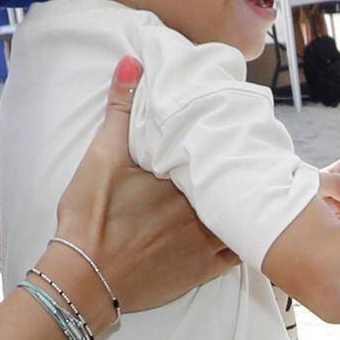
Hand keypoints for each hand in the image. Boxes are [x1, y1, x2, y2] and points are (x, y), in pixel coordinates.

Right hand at [50, 56, 236, 314]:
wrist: (84, 278)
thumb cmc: (89, 216)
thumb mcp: (100, 156)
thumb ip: (119, 109)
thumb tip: (131, 61)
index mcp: (181, 177)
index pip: (219, 154)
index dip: (229, 144)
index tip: (236, 133)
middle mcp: (200, 208)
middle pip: (235, 184)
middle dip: (242, 173)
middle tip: (252, 159)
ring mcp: (205, 242)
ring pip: (242, 218)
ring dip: (249, 206)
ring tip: (256, 191)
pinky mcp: (202, 271)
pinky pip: (239, 254)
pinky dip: (246, 240)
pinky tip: (249, 230)